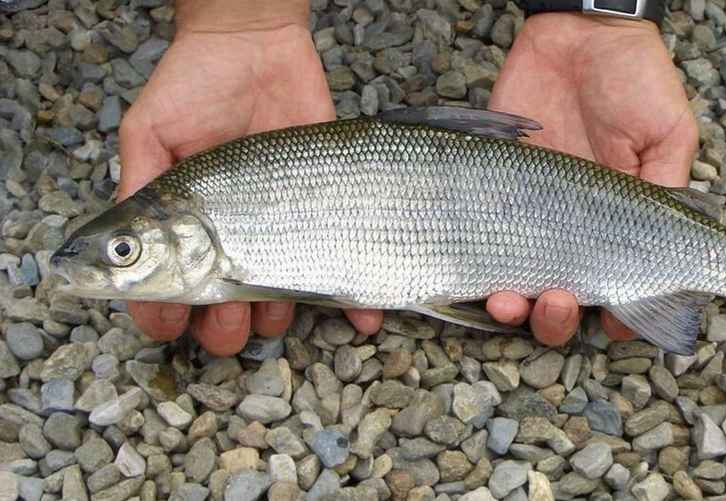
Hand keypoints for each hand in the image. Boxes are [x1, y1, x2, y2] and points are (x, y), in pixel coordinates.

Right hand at [119, 5, 381, 355]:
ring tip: (273, 312)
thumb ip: (141, 187)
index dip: (164, 314)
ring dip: (278, 320)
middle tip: (225, 317)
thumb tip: (124, 251)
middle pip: (226, 308)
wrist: (257, 44)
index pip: (172, 288)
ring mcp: (283, 231)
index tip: (168, 325)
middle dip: (223, 329)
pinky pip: (343, 268)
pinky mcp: (328, 214)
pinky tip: (363, 319)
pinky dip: (357, 301)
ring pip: (281, 301)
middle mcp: (235, 238)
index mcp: (186, 229)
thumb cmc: (195, 84)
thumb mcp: (151, 131)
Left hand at [486, 14, 698, 345]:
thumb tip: (681, 255)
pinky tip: (482, 282)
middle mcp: (571, 227)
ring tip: (511, 301)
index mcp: (617, 223)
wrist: (576, 32)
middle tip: (560, 304)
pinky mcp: (489, 190)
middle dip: (558, 319)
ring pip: (516, 283)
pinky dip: (477, 272)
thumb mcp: (668, 134)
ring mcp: (527, 213)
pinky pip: (478, 242)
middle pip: (562, 298)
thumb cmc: (633, 78)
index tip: (614, 324)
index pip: (616, 286)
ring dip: (515, 307)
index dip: (617, 316)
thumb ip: (668, 190)